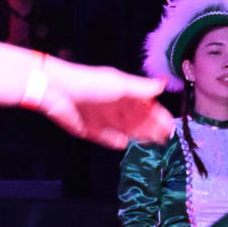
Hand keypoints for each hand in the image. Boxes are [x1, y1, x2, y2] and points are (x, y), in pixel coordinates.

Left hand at [40, 58, 173, 148]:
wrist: (58, 90)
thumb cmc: (91, 83)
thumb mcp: (121, 84)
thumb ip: (142, 88)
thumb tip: (163, 84)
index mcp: (124, 93)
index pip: (146, 106)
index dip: (158, 115)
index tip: (169, 125)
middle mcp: (115, 106)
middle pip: (138, 120)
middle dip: (152, 128)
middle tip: (165, 138)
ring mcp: (103, 118)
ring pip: (125, 130)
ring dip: (138, 135)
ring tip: (151, 143)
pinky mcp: (90, 129)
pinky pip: (106, 137)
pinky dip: (114, 141)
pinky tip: (124, 144)